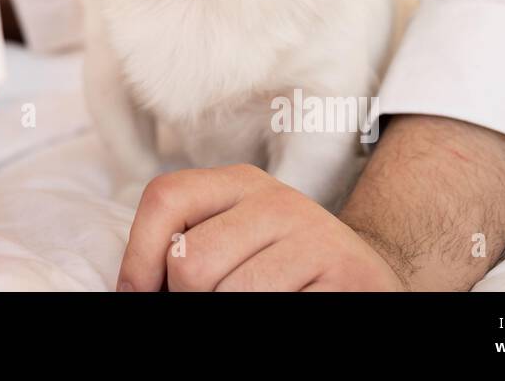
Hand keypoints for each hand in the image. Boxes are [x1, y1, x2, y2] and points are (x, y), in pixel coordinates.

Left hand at [116, 164, 406, 290]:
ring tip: (253, 306)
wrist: (369, 277)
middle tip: (215, 301)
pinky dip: (267, 321)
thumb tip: (134, 287)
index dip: (138, 256)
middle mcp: (277, 201)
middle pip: (190, 260)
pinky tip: (286, 306)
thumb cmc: (282, 268)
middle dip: (189, 299)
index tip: (139, 293)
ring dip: (231, 314)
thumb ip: (187, 243)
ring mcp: (314, 237)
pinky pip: (276, 311)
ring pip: (230, 295)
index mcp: (240, 182)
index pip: (165, 198)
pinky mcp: (345, 276)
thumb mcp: (234, 237)